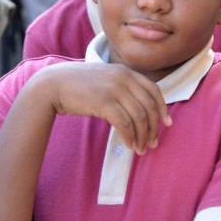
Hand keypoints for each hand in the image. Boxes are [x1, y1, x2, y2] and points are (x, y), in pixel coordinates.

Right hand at [34, 62, 172, 153]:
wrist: (52, 85)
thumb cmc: (77, 85)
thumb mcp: (104, 79)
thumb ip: (121, 87)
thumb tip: (138, 109)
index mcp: (126, 71)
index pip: (154, 90)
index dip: (162, 108)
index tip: (167, 123)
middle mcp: (123, 78)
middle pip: (148, 106)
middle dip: (154, 127)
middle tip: (153, 143)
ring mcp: (114, 89)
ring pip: (139, 117)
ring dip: (142, 136)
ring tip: (140, 148)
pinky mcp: (104, 102)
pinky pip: (125, 124)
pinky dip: (130, 137)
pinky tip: (129, 144)